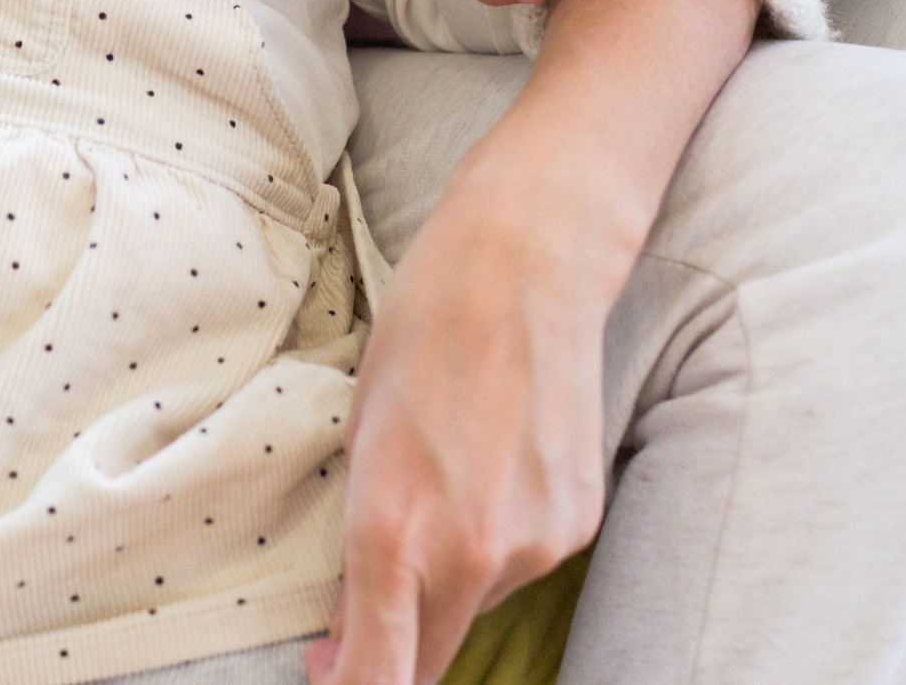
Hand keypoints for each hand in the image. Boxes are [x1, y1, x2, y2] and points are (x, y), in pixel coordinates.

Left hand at [309, 129, 620, 684]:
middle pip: (429, 655)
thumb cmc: (421, 330)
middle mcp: (472, 555)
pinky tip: (491, 465)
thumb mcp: (360, 438)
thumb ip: (358, 545)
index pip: (377, 677)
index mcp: (395, 533)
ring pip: (477, 601)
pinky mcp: (577, 524)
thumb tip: (349, 627)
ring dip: (451, 576)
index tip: (328, 672)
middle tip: (363, 607)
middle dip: (395, 644)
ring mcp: (536, 544)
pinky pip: (522, 561)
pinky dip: (499, 539)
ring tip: (446, 475)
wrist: (524, 264)